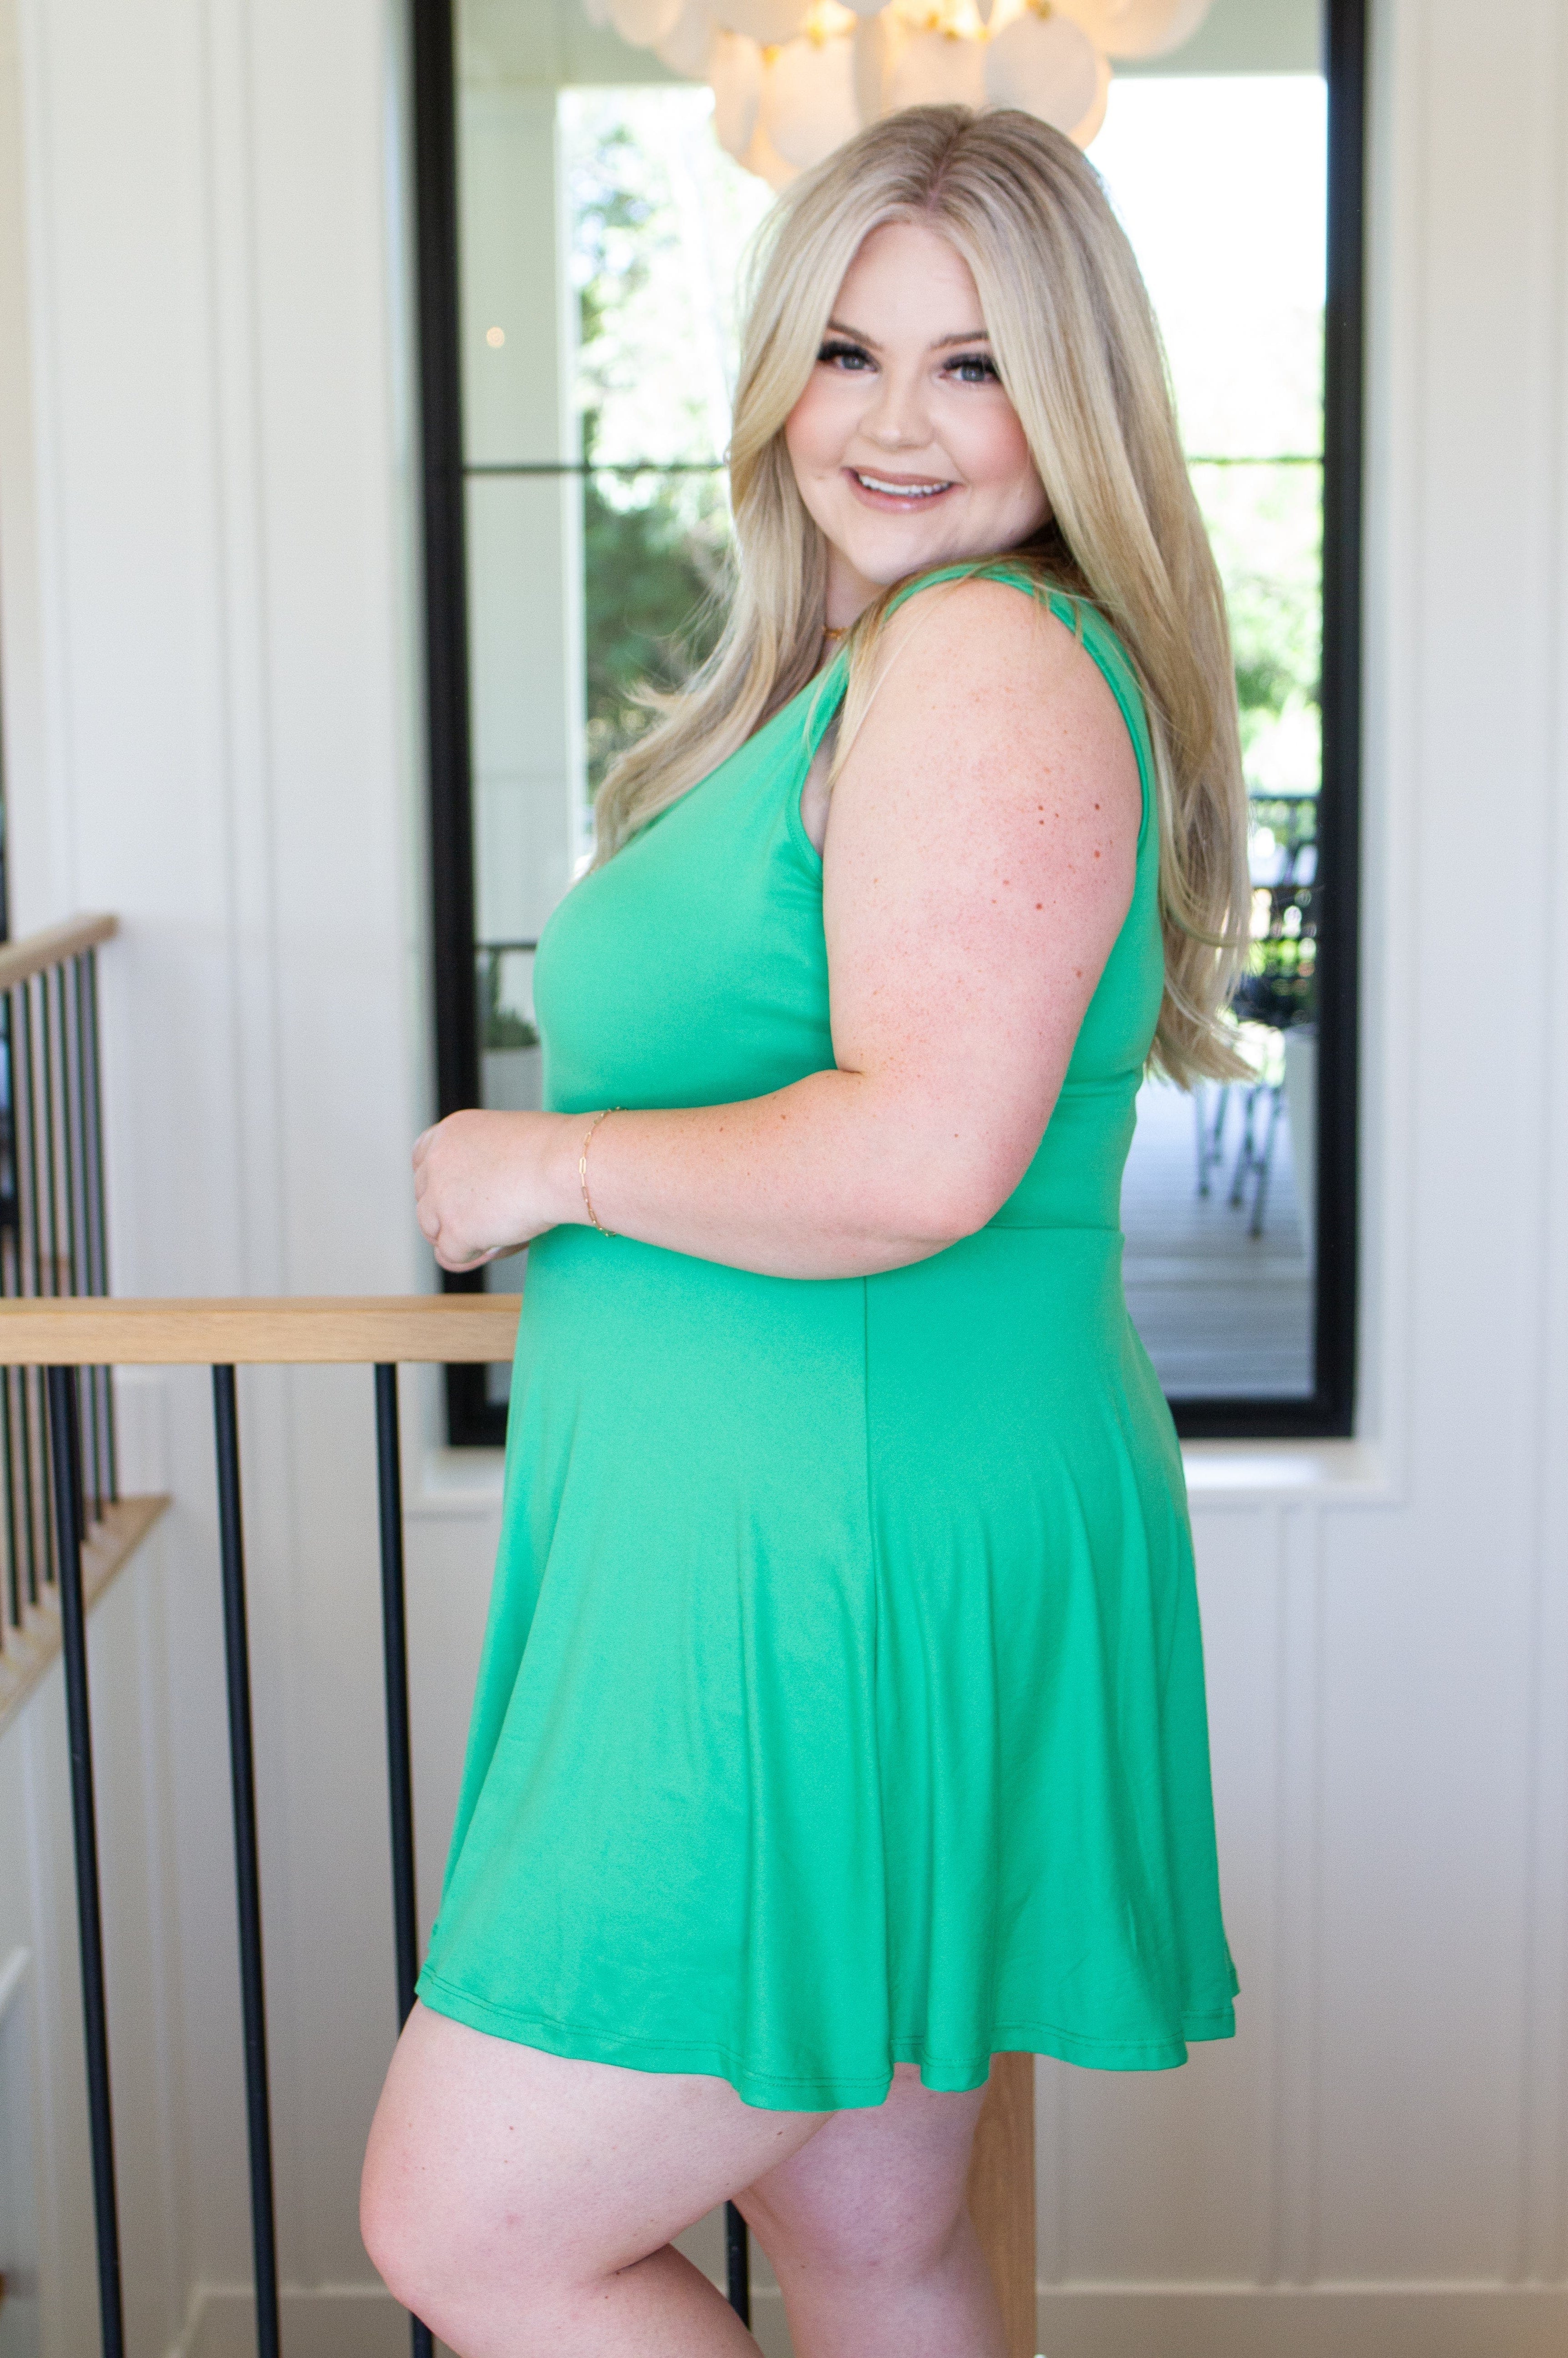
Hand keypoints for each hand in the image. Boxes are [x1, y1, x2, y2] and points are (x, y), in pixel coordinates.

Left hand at [412, 1109, 573, 1272]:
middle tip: (484, 1222)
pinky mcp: (455, 1230)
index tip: (453, 1195)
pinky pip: (450, 1256)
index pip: (421, 1160)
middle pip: (425, 1199)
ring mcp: (441, 1198)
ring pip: (432, 1230)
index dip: (434, 1182)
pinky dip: (471, 1256)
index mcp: (449, 1134)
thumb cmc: (554, 1149)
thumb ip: (484, 1159)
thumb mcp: (505, 1138)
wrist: (563, 1165)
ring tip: (493, 1238)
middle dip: (448, 1214)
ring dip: (457, 1238)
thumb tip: (483, 1194)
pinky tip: (495, 1248)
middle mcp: (436, 1162)